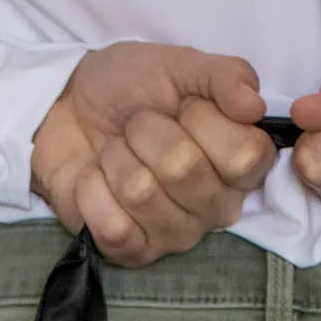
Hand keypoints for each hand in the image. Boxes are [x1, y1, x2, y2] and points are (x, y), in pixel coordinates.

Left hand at [31, 42, 276, 267]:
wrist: (66, 110)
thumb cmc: (129, 92)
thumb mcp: (179, 66)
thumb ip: (225, 76)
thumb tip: (254, 104)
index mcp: (241, 165)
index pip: (245, 155)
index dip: (205, 119)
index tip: (185, 106)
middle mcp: (217, 208)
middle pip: (184, 169)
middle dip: (147, 132)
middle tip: (138, 127)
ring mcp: (176, 237)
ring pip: (141, 192)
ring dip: (116, 157)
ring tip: (116, 151)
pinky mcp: (133, 254)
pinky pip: (113, 225)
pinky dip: (92, 189)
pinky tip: (97, 180)